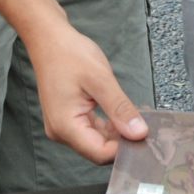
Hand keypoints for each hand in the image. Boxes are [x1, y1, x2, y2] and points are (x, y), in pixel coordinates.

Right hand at [26, 19, 148, 164]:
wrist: (49, 39)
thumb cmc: (70, 55)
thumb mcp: (101, 80)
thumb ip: (120, 109)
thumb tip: (139, 133)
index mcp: (65, 126)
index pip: (100, 154)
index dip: (124, 148)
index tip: (145, 135)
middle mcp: (61, 132)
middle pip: (98, 151)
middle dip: (122, 141)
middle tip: (144, 124)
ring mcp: (63, 127)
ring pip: (97, 142)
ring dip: (116, 133)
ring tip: (133, 115)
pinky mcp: (67, 120)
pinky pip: (91, 131)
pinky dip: (108, 126)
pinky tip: (120, 114)